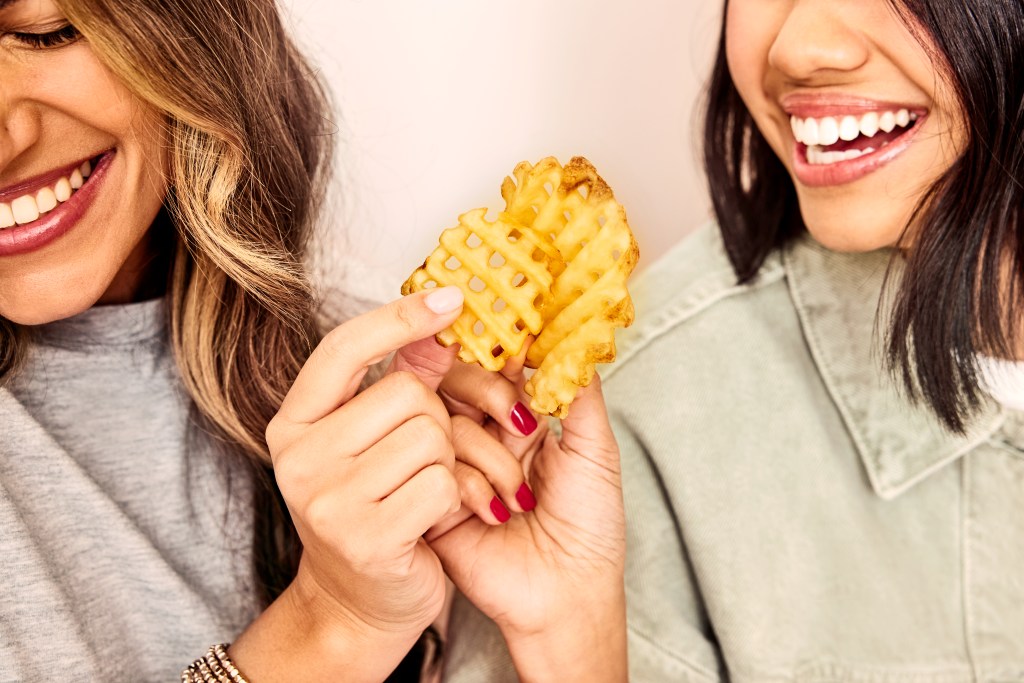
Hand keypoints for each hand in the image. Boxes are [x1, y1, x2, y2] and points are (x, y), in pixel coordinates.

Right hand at [231, 287, 465, 681]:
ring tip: (420, 491)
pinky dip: (453, 499)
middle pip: (407, 393)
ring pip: (431, 437)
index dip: (399, 318)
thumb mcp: (371, 440)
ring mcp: (327, 499)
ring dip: (446, 463)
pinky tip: (429, 521)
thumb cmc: (373, 508)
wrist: (360, 602)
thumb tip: (438, 321)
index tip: (450, 298)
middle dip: (434, 421)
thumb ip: (399, 379)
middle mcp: (299, 456)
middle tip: (419, 459)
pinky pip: (442, 483)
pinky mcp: (365, 537)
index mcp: (293, 422)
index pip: (343, 347)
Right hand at [427, 354, 626, 680]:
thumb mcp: (596, 450)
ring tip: (521, 498)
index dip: (499, 346)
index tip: (505, 330)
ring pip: (445, 422)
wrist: (567, 593)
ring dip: (494, 459)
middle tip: (526, 427)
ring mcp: (454, 464)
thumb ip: (579, 392)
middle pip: (458, 380)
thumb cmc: (589, 527)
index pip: (495, 364)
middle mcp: (482, 434)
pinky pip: (432, 467)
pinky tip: (496, 515)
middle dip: (492, 394)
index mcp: (520, 418)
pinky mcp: (432, 499)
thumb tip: (570, 335)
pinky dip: (470, 488)